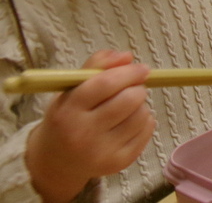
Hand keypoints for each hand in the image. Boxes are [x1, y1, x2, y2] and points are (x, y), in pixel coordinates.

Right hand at [25, 50, 154, 202]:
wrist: (57, 161)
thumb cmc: (68, 116)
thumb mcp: (71, 88)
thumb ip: (97, 65)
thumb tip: (127, 57)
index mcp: (67, 111)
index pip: (105, 84)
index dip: (129, 72)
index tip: (142, 68)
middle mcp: (82, 134)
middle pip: (129, 100)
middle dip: (138, 88)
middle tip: (134, 87)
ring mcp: (101, 152)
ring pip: (141, 115)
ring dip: (141, 104)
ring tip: (127, 107)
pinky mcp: (118, 163)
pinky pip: (147, 131)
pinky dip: (145, 120)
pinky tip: (129, 122)